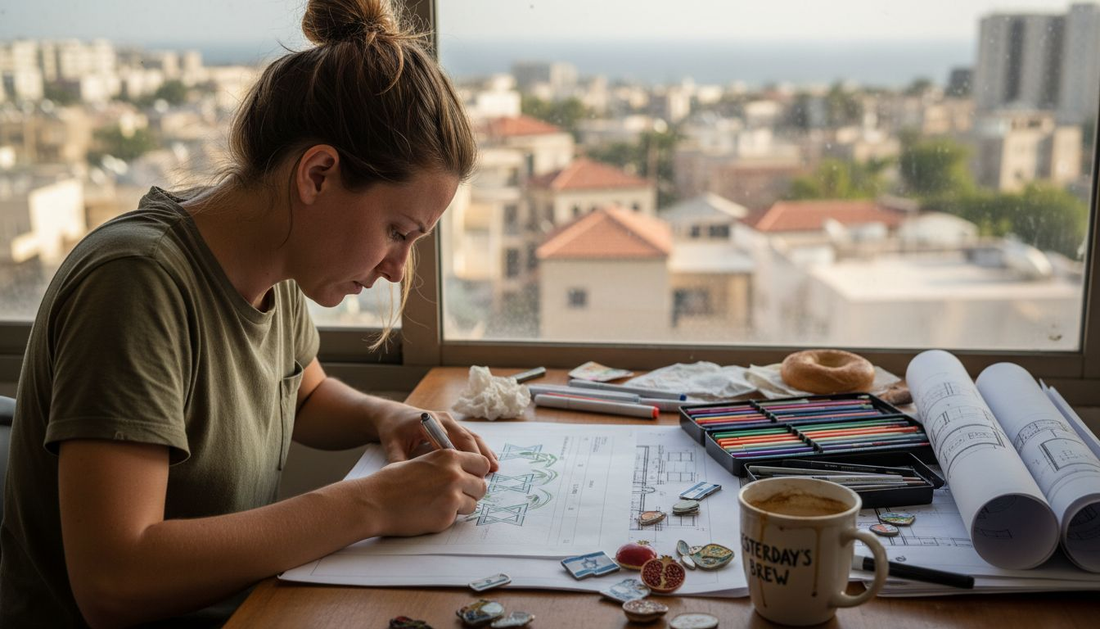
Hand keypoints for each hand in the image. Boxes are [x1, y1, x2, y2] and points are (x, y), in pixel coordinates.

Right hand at [358, 449, 490, 536]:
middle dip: (472, 492)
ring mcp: (452, 495)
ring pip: (474, 503)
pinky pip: (459, 517)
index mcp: (449, 456)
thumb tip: (464, 472)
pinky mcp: (447, 515)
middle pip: (482, 485)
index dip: (477, 472)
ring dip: (463, 506)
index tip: (472, 479)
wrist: (374, 501)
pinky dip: (448, 517)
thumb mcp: (423, 462)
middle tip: (458, 496)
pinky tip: (431, 513)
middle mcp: (454, 474)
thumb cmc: (392, 482)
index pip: (481, 462)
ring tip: (441, 505)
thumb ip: (446, 465)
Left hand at [375, 407, 498, 472]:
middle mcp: (443, 419)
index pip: (450, 439)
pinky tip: (490, 461)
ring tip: (495, 468)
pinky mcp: (453, 426)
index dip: (462, 455)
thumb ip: (399, 461)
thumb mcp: (391, 445)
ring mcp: (450, 421)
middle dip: (478, 455)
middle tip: (487, 473)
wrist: (393, 415)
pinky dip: (480, 449)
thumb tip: (406, 480)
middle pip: (466, 436)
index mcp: (429, 421)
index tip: (470, 472)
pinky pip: (470, 437)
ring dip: (484, 451)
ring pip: (472, 436)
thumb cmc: (393, 430)